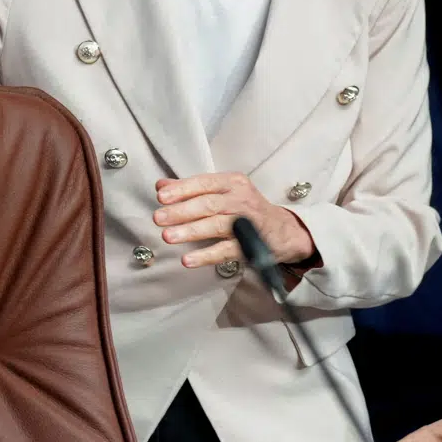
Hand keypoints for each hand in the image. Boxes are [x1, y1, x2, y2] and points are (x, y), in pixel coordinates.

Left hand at [154, 172, 314, 268]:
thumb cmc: (247, 209)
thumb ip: (192, 189)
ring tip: (168, 236)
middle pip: (209, 204)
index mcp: (233, 183)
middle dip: (182, 211)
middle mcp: (241, 199)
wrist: (283, 230)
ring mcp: (247, 223)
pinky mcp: (251, 245)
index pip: (205, 183)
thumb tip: (161, 185)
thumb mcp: (223, 192)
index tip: (161, 196)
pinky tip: (188, 259)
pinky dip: (206, 255)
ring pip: (217, 225)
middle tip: (159, 218)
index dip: (182, 189)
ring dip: (191, 231)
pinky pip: (226, 250)